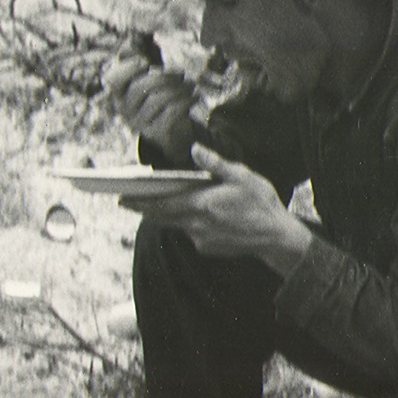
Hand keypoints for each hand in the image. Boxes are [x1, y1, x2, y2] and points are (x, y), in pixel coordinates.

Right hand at [101, 55, 195, 162]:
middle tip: (182, 74)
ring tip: (191, 85)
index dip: (128, 68)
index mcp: (122, 97)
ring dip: (179, 88)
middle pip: (141, 88)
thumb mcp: (152, 88)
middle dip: (164, 76)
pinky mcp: (157, 133)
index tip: (146, 62)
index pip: (114, 81)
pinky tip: (194, 97)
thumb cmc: (162, 105)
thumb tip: (151, 47)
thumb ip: (149, 71)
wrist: (172, 138)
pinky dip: (185, 102)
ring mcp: (141, 124)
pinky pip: (171, 113)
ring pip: (158, 99)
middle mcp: (127, 112)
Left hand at [127, 144, 313, 272]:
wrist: (275, 237)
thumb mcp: (241, 176)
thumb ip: (215, 163)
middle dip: (142, 209)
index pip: (160, 205)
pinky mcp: (207, 248)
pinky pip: (190, 233)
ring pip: (174, 225)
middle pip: (160, 217)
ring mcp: (200, 239)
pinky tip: (194, 215)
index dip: (138, 203)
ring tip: (154, 204)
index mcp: (201, 204)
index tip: (121, 199)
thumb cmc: (260, 203)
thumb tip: (195, 150)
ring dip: (164, 215)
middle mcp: (196, 224)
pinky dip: (186, 223)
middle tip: (126, 201)